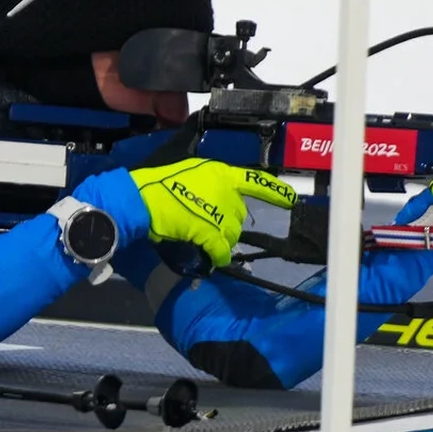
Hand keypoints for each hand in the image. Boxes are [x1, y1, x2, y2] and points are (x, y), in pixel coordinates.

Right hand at [129, 157, 296, 267]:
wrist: (141, 199)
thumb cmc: (159, 186)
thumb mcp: (191, 174)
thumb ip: (210, 186)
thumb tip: (217, 203)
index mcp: (222, 174)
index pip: (255, 181)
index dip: (275, 191)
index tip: (291, 199)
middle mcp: (225, 191)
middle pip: (239, 215)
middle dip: (226, 223)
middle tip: (204, 223)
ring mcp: (218, 211)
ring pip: (232, 234)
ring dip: (220, 239)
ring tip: (199, 236)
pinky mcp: (208, 231)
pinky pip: (221, 249)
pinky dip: (218, 256)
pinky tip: (212, 257)